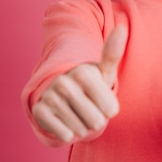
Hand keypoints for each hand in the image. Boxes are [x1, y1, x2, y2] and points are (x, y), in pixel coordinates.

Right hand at [32, 24, 127, 142]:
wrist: (60, 95)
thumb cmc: (90, 84)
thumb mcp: (104, 71)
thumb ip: (113, 52)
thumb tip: (121, 27)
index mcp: (84, 72)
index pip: (111, 109)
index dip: (109, 110)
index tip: (101, 98)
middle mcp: (64, 82)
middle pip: (97, 121)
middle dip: (96, 120)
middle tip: (88, 108)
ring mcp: (50, 96)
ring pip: (80, 129)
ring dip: (82, 127)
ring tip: (76, 113)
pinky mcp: (39, 111)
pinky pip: (64, 134)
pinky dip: (67, 133)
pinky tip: (63, 120)